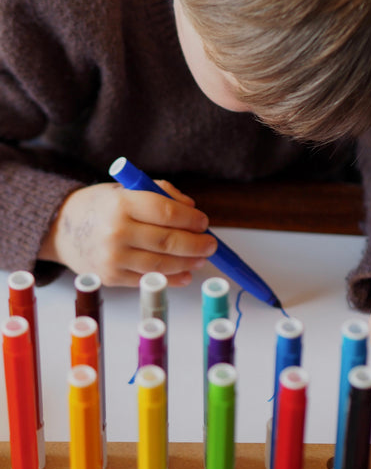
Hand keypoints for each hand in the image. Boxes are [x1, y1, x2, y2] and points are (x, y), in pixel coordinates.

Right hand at [38, 181, 216, 286]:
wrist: (62, 228)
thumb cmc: (102, 206)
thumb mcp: (127, 189)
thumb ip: (162, 193)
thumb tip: (192, 210)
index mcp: (122, 203)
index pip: (166, 212)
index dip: (191, 220)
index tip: (204, 222)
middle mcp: (116, 231)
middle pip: (168, 242)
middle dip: (196, 244)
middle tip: (210, 245)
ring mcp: (113, 257)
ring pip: (162, 264)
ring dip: (188, 263)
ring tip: (201, 259)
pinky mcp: (111, 277)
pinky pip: (148, 279)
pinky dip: (172, 278)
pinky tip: (185, 274)